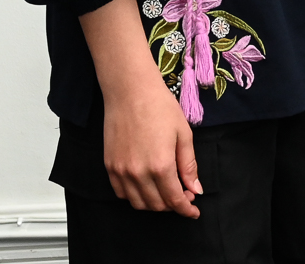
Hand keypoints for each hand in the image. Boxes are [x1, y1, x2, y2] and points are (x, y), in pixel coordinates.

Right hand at [101, 71, 201, 215]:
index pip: (174, 200)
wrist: (131, 92)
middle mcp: (138, 173)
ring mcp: (121, 171)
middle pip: (156, 205)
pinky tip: (147, 185)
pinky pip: (121, 193)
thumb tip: (195, 189)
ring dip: (154, 203)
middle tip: (185, 194)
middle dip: (173, 205)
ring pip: (138, 203)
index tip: (194, 212)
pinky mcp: (109, 166)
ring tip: (167, 190)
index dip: (186, 209)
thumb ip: (188, 165)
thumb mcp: (183, 134)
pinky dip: (135, 196)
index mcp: (160, 165)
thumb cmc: (160, 107)